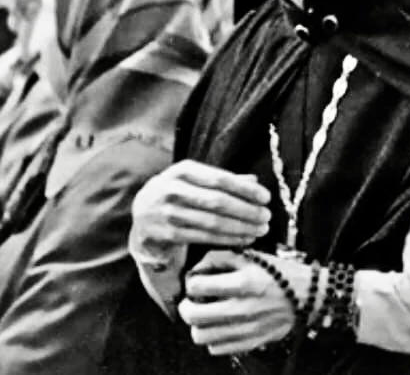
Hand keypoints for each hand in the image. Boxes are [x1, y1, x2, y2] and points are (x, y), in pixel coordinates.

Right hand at [130, 161, 271, 258]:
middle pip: (217, 201)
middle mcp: (171, 189)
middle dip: (247, 210)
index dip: (245, 189)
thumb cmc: (179, 194)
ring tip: (260, 229)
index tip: (266, 197)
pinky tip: (244, 239)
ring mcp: (167, 213)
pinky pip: (204, 238)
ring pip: (212, 223)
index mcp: (182, 171)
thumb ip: (223, 180)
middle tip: (267, 216)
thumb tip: (255, 181)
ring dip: (241, 227)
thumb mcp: (195, 180)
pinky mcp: (166, 234)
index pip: (220, 179)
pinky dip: (228, 239)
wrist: (143, 215)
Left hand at [178, 250, 300, 355]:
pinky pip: (217, 348)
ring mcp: (247, 328)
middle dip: (186, 307)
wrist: (309, 296)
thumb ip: (221, 257)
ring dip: (197, 325)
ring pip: (201, 336)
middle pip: (193, 316)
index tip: (196, 282)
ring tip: (205, 315)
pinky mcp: (251, 342)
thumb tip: (197, 269)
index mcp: (244, 282)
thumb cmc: (281, 274)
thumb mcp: (253, 256)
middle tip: (191, 301)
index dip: (191, 282)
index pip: (197, 286)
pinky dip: (212, 338)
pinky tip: (219, 326)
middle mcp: (243, 308)